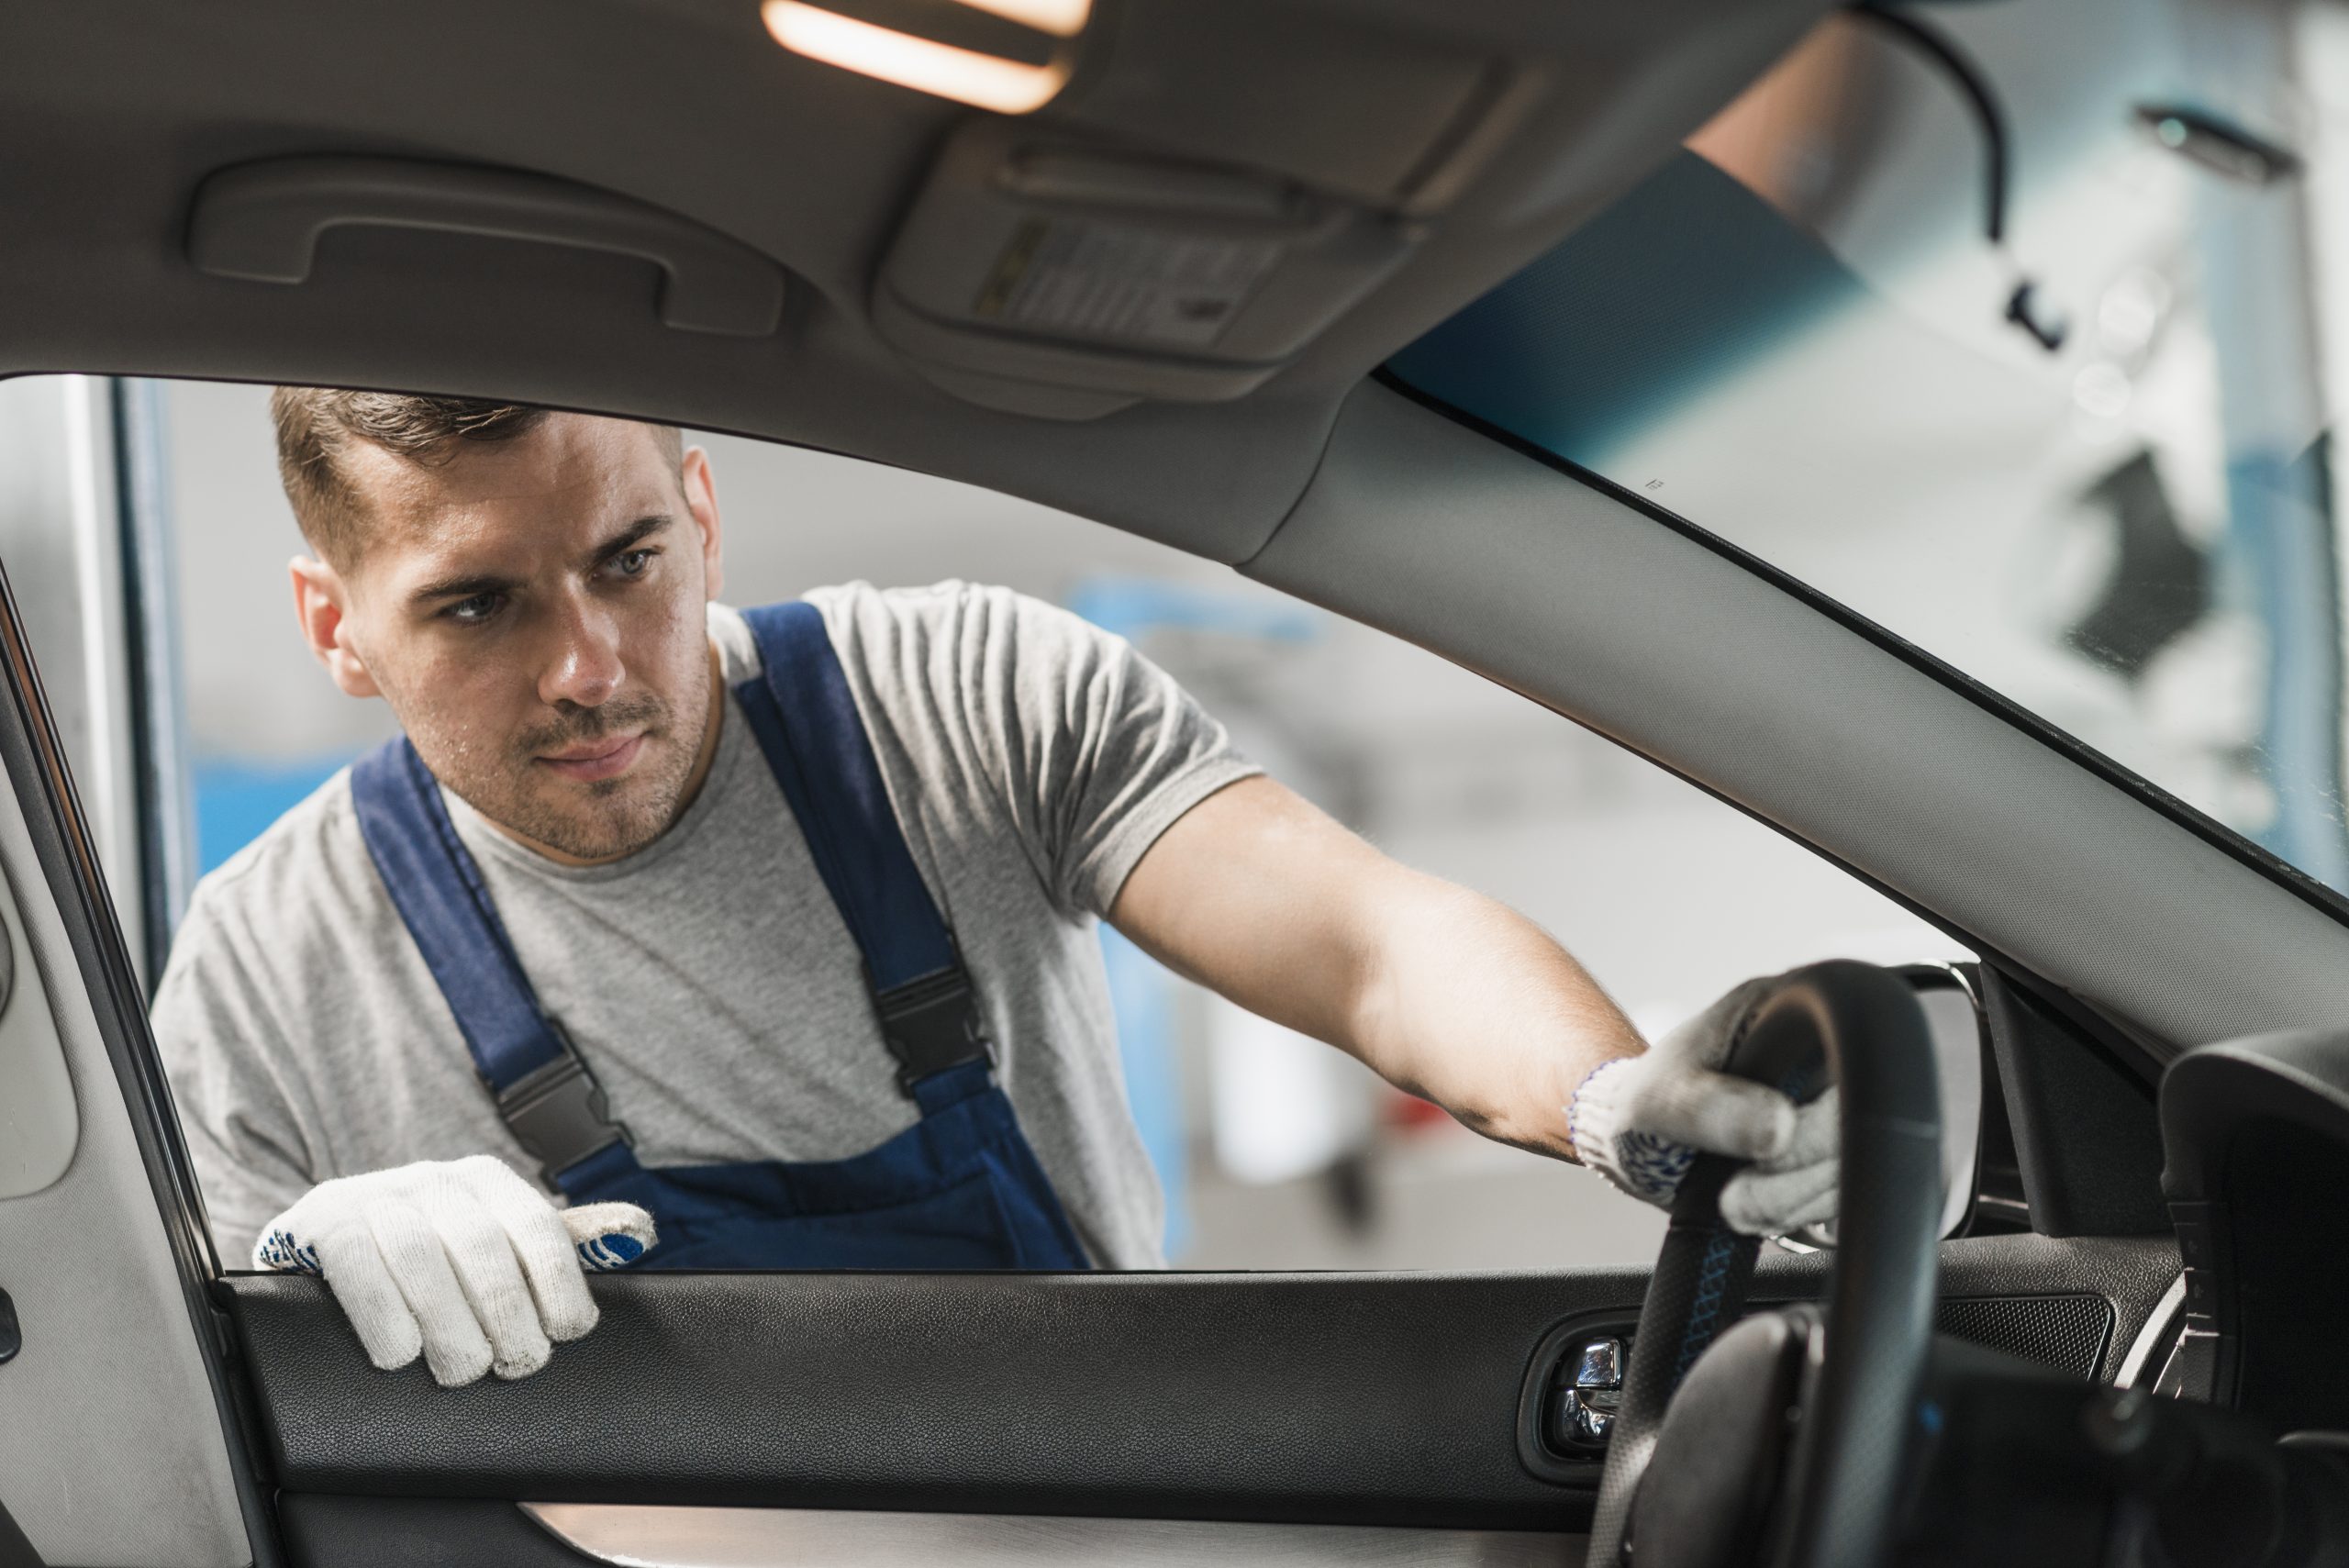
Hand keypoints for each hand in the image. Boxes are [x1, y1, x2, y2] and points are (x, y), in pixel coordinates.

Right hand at [254, 1154, 656, 1386]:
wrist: (322, 1246)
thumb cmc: (429, 1254)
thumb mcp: (495, 1240)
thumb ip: (563, 1242)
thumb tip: (640, 1232)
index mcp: (486, 1180)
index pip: (538, 1226)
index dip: (559, 1282)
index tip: (569, 1331)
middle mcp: (434, 1180)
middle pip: (483, 1247)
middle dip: (508, 1314)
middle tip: (518, 1364)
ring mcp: (374, 1197)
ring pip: (422, 1260)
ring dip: (450, 1326)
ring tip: (465, 1371)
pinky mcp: (322, 1223)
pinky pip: (358, 1267)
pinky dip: (384, 1317)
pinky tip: (400, 1355)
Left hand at [1565, 976, 1837, 1234]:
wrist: (1637, 1134)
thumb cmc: (1646, 1099)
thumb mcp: (1660, 1099)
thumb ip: (1711, 1109)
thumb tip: (1781, 1130)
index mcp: (1789, 1008)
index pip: (1850, 1059)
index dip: (1823, 1121)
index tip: (1770, 1151)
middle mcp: (1823, 1050)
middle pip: (1859, 1121)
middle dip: (1800, 1174)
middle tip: (1736, 1199)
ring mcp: (1829, 1101)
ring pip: (1853, 1164)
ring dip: (1796, 1201)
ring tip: (1733, 1204)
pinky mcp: (1827, 1147)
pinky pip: (1839, 1189)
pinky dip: (1799, 1211)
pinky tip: (1755, 1208)